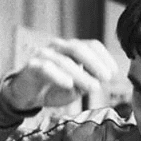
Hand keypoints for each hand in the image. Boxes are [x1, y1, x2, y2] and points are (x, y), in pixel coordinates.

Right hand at [2, 38, 117, 110]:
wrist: (26, 94)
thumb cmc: (52, 88)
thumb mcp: (75, 89)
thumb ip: (87, 83)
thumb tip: (100, 82)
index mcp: (71, 49)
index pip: (91, 45)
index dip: (104, 57)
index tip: (114, 73)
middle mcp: (58, 47)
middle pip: (79, 49)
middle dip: (95, 64)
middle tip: (106, 78)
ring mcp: (45, 55)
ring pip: (65, 60)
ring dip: (81, 75)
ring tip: (93, 88)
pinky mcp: (33, 65)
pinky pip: (46, 68)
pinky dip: (59, 76)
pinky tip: (69, 84)